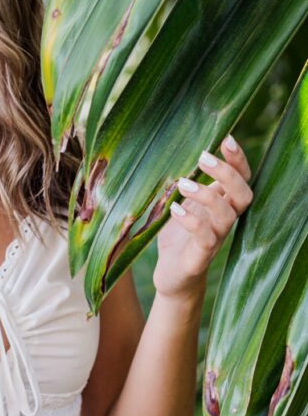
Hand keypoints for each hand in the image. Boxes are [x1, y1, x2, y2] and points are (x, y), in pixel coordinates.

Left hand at [153, 134, 253, 300]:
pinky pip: (205, 238)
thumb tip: (178, 153)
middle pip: (243, 195)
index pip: (242, 179)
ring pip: (226, 216)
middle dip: (227, 173)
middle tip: (204, 157)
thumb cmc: (178, 237)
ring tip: (183, 183)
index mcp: (222, 205)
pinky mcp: (199, 258)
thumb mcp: (181, 204)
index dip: (239, 160)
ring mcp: (215, 240)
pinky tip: (174, 209)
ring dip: (207, 195)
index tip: (226, 139)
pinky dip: (191, 221)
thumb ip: (188, 184)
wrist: (171, 276)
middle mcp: (224, 222)